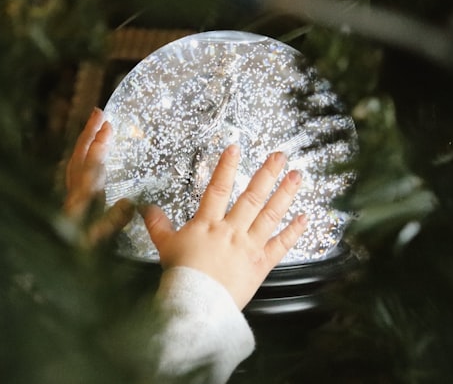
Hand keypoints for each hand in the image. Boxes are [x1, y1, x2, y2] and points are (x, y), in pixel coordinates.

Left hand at [64, 107, 133, 244]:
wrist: (59, 260)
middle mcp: (74, 192)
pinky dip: (82, 155)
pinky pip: (75, 170)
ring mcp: (71, 195)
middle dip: (89, 133)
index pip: (90, 165)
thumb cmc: (82, 251)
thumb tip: (130, 202)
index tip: (107, 126)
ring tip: (95, 125)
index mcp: (82, 198)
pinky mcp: (71, 200)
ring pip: (75, 160)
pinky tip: (89, 153)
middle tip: (99, 112)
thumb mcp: (102, 238)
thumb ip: (115, 220)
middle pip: (79, 156)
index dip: (99, 145)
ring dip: (85, 141)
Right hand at [142, 145, 307, 308]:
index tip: (236, 148)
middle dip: (267, 174)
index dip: (226, 167)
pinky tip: (304, 218)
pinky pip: (281, 245)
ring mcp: (249, 246)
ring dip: (285, 194)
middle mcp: (232, 230)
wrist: (197, 303)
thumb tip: (148, 209)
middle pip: (252, 197)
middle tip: (280, 156)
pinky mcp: (261, 264)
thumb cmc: (182, 277)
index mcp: (208, 224)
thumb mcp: (166, 246)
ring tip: (296, 176)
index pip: (218, 189)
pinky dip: (293, 231)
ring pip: (270, 215)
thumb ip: (159, 225)